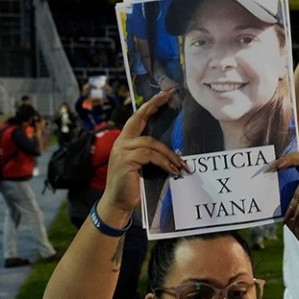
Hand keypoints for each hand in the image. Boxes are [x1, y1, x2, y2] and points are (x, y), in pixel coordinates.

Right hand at [103, 90, 185, 211]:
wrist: (117, 203)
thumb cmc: (132, 185)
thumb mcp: (141, 166)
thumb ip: (149, 153)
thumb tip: (171, 149)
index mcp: (124, 141)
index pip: (137, 119)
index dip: (149, 106)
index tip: (163, 94)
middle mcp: (121, 142)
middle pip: (139, 119)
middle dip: (154, 106)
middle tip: (168, 96)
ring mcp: (122, 150)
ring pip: (151, 143)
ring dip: (169, 154)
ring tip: (181, 166)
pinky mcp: (126, 160)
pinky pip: (150, 155)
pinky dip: (164, 162)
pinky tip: (172, 171)